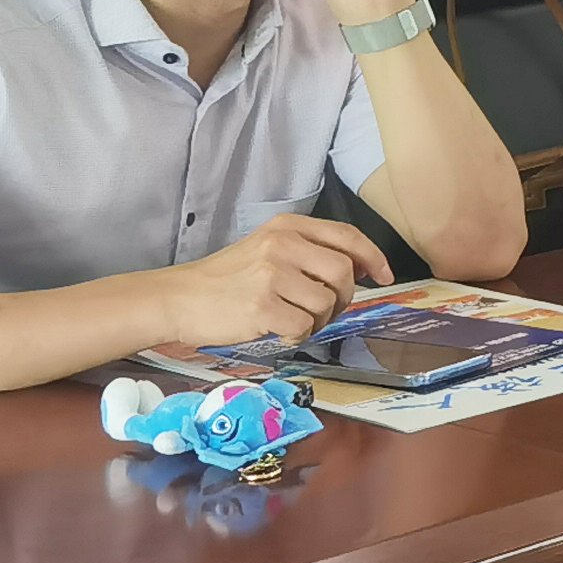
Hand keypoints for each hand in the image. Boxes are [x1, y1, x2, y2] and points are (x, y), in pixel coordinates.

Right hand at [158, 214, 389, 348]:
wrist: (179, 298)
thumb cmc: (227, 279)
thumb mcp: (267, 248)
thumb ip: (309, 252)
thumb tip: (360, 270)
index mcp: (287, 227)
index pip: (347, 236)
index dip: (373, 257)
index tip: (384, 275)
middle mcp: (282, 245)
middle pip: (344, 273)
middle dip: (345, 297)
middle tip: (328, 309)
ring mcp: (271, 275)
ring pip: (326, 303)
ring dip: (319, 319)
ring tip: (295, 319)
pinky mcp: (261, 306)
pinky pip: (303, 327)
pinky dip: (298, 335)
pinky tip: (279, 329)